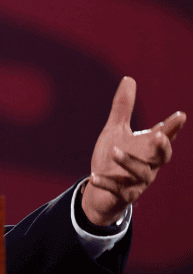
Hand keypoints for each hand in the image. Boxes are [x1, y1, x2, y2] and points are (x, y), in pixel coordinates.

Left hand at [82, 77, 184, 225]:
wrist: (101, 190)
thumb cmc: (113, 156)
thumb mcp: (115, 129)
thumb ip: (123, 107)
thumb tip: (129, 78)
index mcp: (148, 148)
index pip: (164, 136)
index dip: (172, 127)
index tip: (180, 115)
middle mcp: (148, 165)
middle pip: (163, 158)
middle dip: (163, 148)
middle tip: (159, 137)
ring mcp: (136, 182)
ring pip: (141, 174)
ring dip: (129, 162)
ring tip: (115, 151)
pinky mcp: (122, 194)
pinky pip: (116, 189)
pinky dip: (105, 182)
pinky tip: (93, 177)